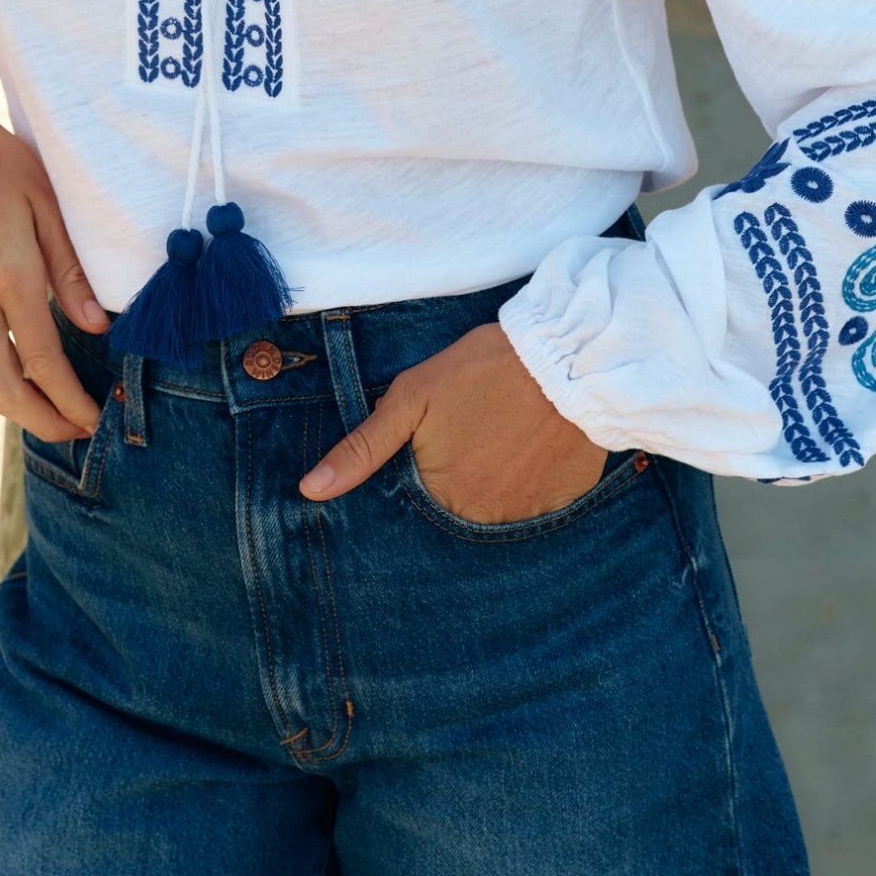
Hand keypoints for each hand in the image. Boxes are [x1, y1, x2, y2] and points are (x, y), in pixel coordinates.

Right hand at [0, 52, 110, 445]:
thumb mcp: (46, 199)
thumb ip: (71, 267)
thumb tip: (97, 326)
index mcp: (4, 271)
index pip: (41, 358)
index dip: (70, 399)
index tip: (97, 417)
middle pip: (1, 389)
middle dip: (43, 421)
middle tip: (81, 432)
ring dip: (16, 411)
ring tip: (57, 415)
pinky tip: (25, 381)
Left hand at [296, 320, 612, 520]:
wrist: (564, 354)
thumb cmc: (482, 370)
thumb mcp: (411, 397)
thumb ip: (362, 448)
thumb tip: (310, 491)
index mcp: (442, 497)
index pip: (419, 511)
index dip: (424, 481)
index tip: (440, 454)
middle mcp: (484, 520)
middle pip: (459, 515)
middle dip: (459, 485)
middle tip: (476, 441)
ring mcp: (528, 517)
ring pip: (498, 513)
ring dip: (495, 488)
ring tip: (503, 443)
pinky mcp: (564, 504)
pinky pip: (538, 510)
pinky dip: (531, 487)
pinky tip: (530, 451)